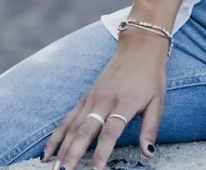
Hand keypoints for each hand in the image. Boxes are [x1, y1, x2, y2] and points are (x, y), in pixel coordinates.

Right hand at [43, 29, 167, 169]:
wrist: (139, 48)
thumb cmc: (151, 77)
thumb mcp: (158, 101)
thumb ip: (150, 128)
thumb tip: (148, 153)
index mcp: (125, 103)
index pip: (111, 131)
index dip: (102, 152)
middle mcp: (105, 100)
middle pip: (86, 130)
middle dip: (74, 154)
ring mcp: (92, 98)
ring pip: (73, 127)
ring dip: (62, 149)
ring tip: (54, 169)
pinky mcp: (85, 97)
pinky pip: (67, 119)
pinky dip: (56, 136)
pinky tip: (47, 153)